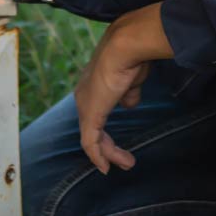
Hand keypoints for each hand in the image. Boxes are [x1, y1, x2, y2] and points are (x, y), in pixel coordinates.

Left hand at [73, 3, 172, 174]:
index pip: (97, 111)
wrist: (124, 48)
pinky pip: (90, 143)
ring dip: (110, 153)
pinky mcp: (90, 116)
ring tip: (128, 163)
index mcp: (92, 84)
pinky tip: (106, 168)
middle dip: (109, 145)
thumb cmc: (132, 56)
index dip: (105, 127)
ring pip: (93, 137)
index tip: (118, 140)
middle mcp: (83, 96)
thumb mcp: (132, 78)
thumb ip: (129, 93)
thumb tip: (129, 103)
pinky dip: (98, 157)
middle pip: (93, 127)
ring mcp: (85, 107)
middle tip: (126, 159)